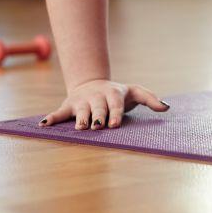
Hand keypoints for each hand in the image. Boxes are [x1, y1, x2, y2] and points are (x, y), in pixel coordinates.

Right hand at [39, 79, 169, 129]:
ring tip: (80, 128)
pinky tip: (44, 125)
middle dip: (98, 117)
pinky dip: (51, 118)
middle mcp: (97, 97)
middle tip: (98, 127)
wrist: (92, 84)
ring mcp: (82, 102)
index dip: (115, 114)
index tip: (114, 125)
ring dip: (79, 119)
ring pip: (80, 111)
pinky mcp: (68, 106)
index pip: (115, 105)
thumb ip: (151, 98)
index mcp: (113, 94)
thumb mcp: (135, 92)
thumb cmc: (118, 93)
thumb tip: (167, 108)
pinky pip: (59, 113)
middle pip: (97, 109)